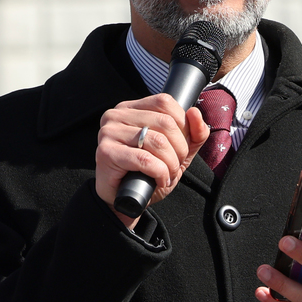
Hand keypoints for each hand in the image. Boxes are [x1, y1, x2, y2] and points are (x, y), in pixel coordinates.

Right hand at [94, 95, 210, 228]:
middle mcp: (117, 115)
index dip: (183, 124)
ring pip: (158, 141)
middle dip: (179, 149)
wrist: (123, 200)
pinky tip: (158, 181)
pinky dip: (160, 173)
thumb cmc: (146, 173)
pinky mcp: (106, 152)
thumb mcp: (176, 151)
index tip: (181, 146)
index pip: (164, 102)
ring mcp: (109, 132)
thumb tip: (195, 113)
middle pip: (165, 122)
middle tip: (175, 166)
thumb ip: (192, 133)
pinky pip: (145, 159)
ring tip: (167, 175)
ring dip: (171, 164)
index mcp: (132, 108)